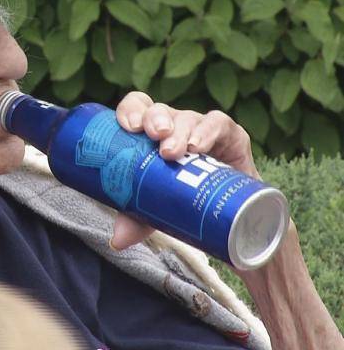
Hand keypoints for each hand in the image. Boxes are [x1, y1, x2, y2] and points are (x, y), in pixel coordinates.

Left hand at [110, 91, 259, 249]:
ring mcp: (200, 128)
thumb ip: (137, 220)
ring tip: (173, 152)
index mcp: (149, 135)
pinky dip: (208, 131)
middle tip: (155, 138)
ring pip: (187, 118)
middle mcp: (173, 126)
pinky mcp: (229, 135)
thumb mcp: (158, 210)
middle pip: (159, 110)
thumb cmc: (185, 200)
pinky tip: (199, 145)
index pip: (136, 109)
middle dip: (155, 119)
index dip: (130, 111)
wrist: (233, 215)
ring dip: (179, 131)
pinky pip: (218, 124)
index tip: (127, 127)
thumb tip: (117, 240)